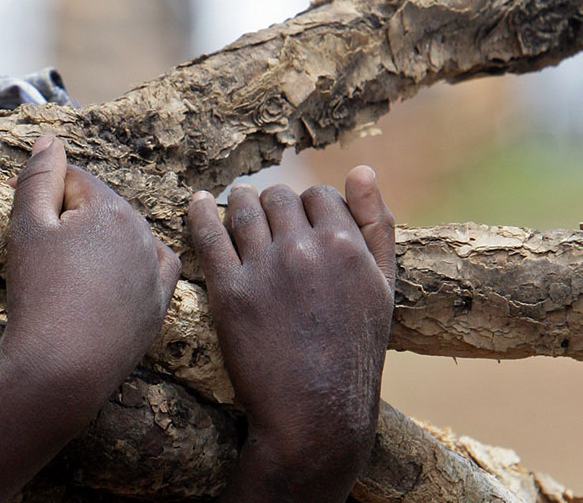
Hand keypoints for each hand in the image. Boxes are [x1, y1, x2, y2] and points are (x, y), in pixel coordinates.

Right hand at [0, 135, 181, 418]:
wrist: (61, 367)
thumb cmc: (38, 294)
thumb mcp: (27, 227)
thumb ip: (38, 177)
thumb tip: (50, 141)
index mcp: (110, 207)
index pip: (72, 179)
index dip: (40, 192)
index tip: (18, 214)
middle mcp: (142, 231)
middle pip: (98, 207)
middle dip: (70, 218)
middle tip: (38, 251)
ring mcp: (154, 269)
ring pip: (124, 236)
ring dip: (98, 241)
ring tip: (65, 272)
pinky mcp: (159, 303)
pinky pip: (153, 268)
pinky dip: (134, 264)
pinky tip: (115, 272)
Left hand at [188, 167, 395, 500]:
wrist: (317, 414)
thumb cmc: (353, 352)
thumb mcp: (383, 288)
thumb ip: (377, 225)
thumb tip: (362, 169)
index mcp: (345, 246)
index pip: (319, 195)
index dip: (309, 206)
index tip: (300, 222)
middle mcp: (305, 250)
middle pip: (280, 197)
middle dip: (274, 205)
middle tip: (268, 219)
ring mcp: (265, 270)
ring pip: (244, 208)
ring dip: (240, 203)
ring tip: (237, 207)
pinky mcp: (229, 293)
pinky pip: (209, 235)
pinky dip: (201, 213)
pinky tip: (199, 203)